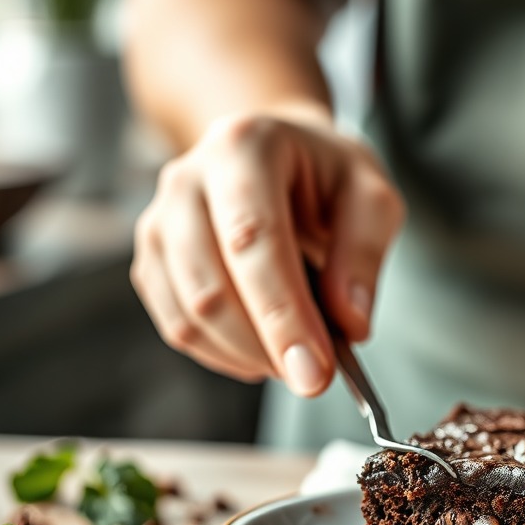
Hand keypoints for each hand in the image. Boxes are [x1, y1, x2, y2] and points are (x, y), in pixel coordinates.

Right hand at [130, 106, 405, 395]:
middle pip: (211, 284)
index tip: (314, 370)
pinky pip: (177, 326)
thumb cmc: (328, 175)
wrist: (284, 154)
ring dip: (246, 355)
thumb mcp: (372, 195)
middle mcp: (187, 179)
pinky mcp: (152, 260)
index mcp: (244, 146)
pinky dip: (224, 354)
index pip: (254, 239)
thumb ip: (364, 253)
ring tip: (298, 358)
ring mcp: (159, 221)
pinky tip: (264, 351)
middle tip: (314, 378)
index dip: (283, 313)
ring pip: (188, 314)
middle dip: (266, 345)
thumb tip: (348, 322)